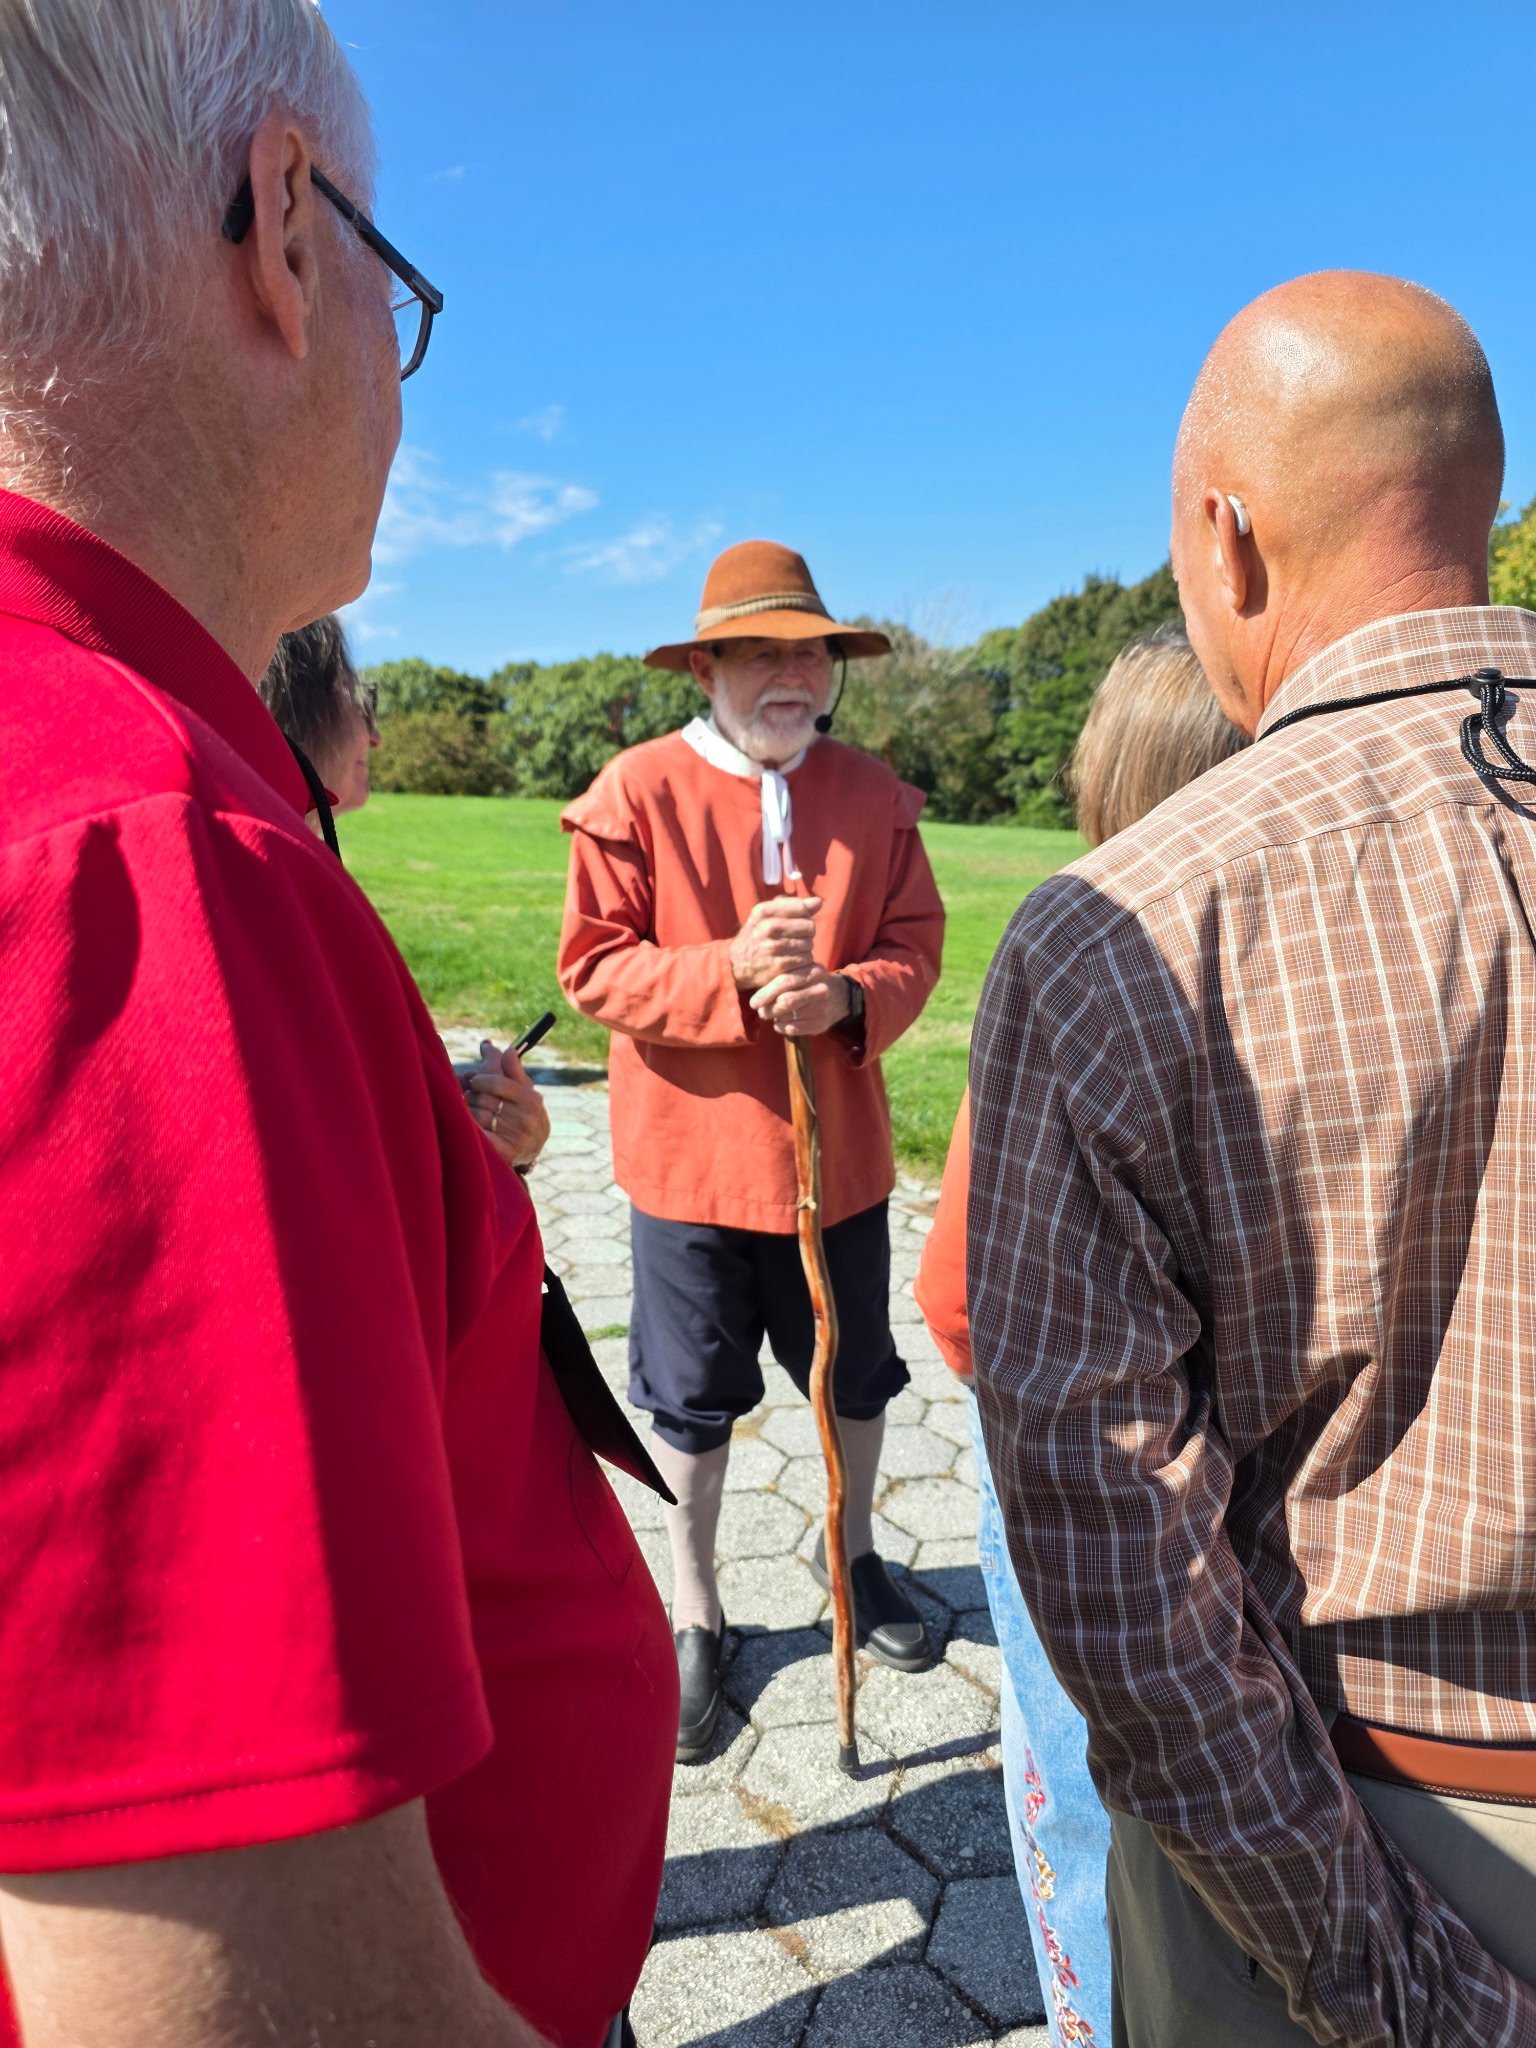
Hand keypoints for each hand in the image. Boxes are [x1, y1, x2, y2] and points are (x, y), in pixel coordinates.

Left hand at [464, 1040, 550, 1170]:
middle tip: (469, 1096)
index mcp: (531, 1099)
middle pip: (485, 1099)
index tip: (475, 1081)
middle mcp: (526, 1118)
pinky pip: (479, 1137)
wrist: (533, 1148)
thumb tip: (508, 1049)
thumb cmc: (524, 1112)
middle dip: (472, 1095)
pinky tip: (468, 1125)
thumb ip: (514, 1069)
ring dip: (468, 1112)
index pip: (497, 1082)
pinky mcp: (506, 1153)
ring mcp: (516, 1137)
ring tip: (470, 1111)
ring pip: (477, 1116)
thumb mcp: (524, 1089)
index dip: (480, 1079)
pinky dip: (471, 1129)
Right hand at [730, 895, 822, 990]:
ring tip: (792, 949)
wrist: (736, 964)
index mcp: (764, 911)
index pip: (802, 907)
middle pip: (809, 926)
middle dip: (807, 932)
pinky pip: (806, 960)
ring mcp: (774, 948)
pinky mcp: (779, 966)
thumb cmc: (756, 935)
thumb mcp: (766, 915)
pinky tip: (792, 960)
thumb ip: (794, 906)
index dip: (805, 915)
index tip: (798, 920)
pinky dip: (803, 961)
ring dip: (805, 947)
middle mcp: (768, 927)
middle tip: (796, 937)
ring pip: (809, 944)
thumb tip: (819, 901)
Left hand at [750, 966, 851, 1037]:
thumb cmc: (806, 985)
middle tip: (761, 1011)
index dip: (766, 993)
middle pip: (785, 1001)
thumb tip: (756, 999)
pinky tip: (782, 1022)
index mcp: (812, 971)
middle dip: (768, 1008)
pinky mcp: (821, 1023)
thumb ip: (778, 981)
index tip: (753, 1003)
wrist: (837, 997)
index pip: (785, 982)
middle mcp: (820, 988)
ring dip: (775, 1018)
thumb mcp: (798, 975)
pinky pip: (792, 1028)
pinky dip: (781, 1027)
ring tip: (774, 1015)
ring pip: (787, 1016)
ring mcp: (822, 1007)